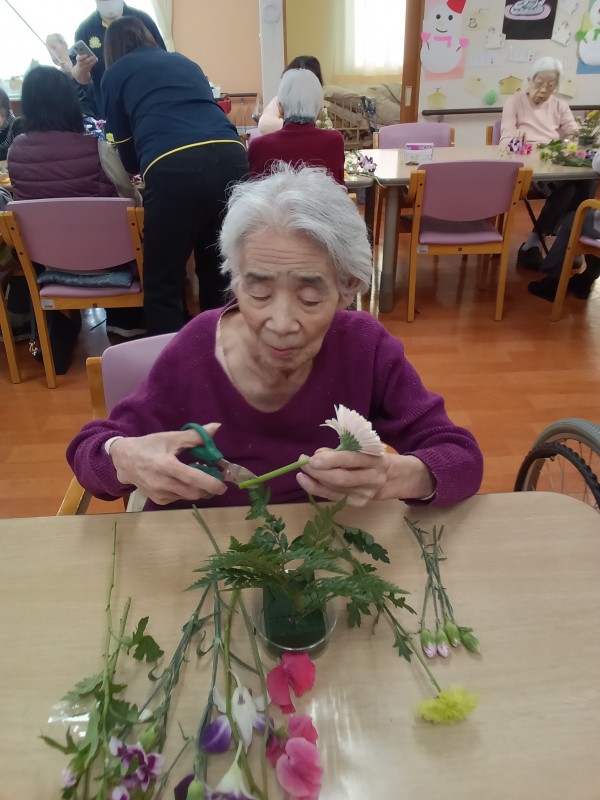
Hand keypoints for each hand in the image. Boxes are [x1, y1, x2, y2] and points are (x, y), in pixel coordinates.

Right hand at [72, 53, 97, 83]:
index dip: (83, 56)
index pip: (79, 58)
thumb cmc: (81, 59)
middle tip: (93, 56)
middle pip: (85, 61)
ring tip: (95, 58)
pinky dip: (94, 63)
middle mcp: (80, 64)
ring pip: (89, 64)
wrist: (81, 67)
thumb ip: (83, 53)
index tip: (86, 55)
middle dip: (89, 59)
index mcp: (78, 59)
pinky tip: (96, 60)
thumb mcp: (80, 56)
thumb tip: (88, 51)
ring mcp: (84, 67)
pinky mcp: (87, 69)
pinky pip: (91, 66)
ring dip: (92, 61)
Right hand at [109, 423, 226, 505]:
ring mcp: (159, 494)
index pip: (193, 478)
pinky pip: (179, 498)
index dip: (211, 483)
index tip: (223, 485)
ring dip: (196, 489)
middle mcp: (162, 483)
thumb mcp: (171, 438)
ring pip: (188, 496)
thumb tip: (217, 427)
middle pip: (194, 492)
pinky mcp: (158, 500)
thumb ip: (196, 436)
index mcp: (166, 465)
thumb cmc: (150, 446)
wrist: (124, 460)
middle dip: (207, 487)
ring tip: (195, 475)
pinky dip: (185, 491)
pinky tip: (181, 481)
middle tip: (211, 476)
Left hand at [296, 448, 389, 506]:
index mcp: (375, 460)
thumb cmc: (368, 457)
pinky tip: (307, 482)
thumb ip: (339, 451)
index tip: (312, 459)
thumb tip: (316, 456)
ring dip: (315, 481)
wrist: (387, 477)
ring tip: (302, 473)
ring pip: (336, 489)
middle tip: (303, 464)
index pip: (352, 460)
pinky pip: (334, 497)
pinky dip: (318, 489)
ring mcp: (367, 493)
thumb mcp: (359, 449)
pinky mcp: (359, 503)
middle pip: (342, 478)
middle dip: (319, 472)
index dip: (331, 460)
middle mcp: (373, 478)